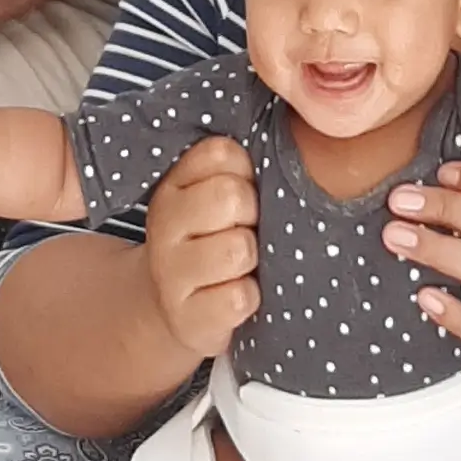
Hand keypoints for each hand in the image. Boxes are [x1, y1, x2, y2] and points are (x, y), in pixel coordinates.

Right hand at [142, 135, 260, 361]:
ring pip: (236, 248)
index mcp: (175, 185)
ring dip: (252, 260)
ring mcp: (170, 273)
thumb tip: (296, 142)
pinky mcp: (187, 318)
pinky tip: (239, 294)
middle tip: (246, 230)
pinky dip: (249, 298)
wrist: (178, 308)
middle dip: (251, 214)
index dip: (246, 172)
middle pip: (230, 196)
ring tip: (242, 265)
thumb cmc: (215, 240)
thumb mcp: (217, 196)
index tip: (244, 191)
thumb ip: (240, 166)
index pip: (221, 153)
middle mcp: (164, 225)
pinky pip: (238, 298)